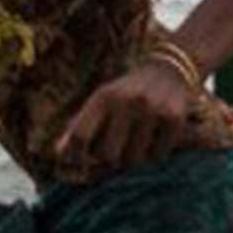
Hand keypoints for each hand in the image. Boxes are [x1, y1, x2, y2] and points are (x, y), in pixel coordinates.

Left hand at [53, 59, 194, 174]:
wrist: (169, 70)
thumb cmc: (126, 92)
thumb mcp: (101, 101)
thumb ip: (79, 126)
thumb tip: (58, 154)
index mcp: (104, 96)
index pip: (80, 136)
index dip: (75, 155)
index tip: (80, 162)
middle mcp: (127, 101)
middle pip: (108, 155)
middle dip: (111, 158)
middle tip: (117, 148)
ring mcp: (152, 110)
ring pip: (133, 159)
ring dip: (134, 157)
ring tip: (137, 141)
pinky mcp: (174, 119)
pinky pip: (157, 155)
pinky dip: (155, 153)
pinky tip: (155, 137)